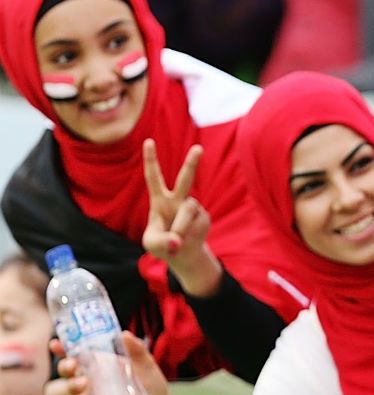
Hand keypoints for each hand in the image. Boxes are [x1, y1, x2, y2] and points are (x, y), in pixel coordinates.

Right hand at [54, 333, 182, 394]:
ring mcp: (94, 394)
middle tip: (71, 364)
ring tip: (84, 383)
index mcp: (102, 363)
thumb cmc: (152, 385)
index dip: (64, 349)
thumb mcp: (146, 364)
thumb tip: (124, 333)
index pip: (79, 354)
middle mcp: (94, 378)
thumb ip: (136, 349)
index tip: (55, 344)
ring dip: (73, 385)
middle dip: (66, 366)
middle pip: (72, 371)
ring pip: (75, 389)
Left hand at [142, 141, 222, 295]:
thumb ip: (161, 242)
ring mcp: (193, 208)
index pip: (154, 177)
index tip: (149, 141)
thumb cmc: (162, 244)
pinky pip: (196, 224)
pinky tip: (187, 241)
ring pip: (188, 210)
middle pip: (186, 179)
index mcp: (160, 200)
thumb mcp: (152, 245)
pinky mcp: (204, 218)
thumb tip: (177, 241)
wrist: (184, 253)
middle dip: (192, 163)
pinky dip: (189, 236)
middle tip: (198, 149)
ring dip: (181, 227)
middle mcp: (177, 200)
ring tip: (177, 243)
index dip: (151, 159)